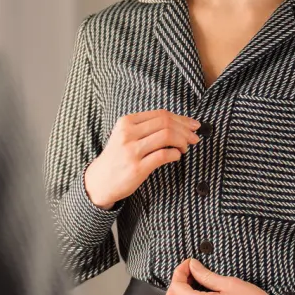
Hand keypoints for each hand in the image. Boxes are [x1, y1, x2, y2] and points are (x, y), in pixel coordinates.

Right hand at [83, 110, 198, 209]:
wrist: (100, 181)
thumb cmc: (117, 157)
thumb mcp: (125, 136)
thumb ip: (146, 128)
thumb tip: (178, 123)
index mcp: (126, 122)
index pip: (160, 114)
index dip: (181, 119)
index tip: (192, 125)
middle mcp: (127, 134)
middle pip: (165, 123)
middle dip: (185, 129)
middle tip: (194, 137)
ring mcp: (131, 151)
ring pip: (167, 136)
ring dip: (182, 141)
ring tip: (185, 148)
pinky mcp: (137, 168)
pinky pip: (163, 155)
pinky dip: (175, 154)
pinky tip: (176, 156)